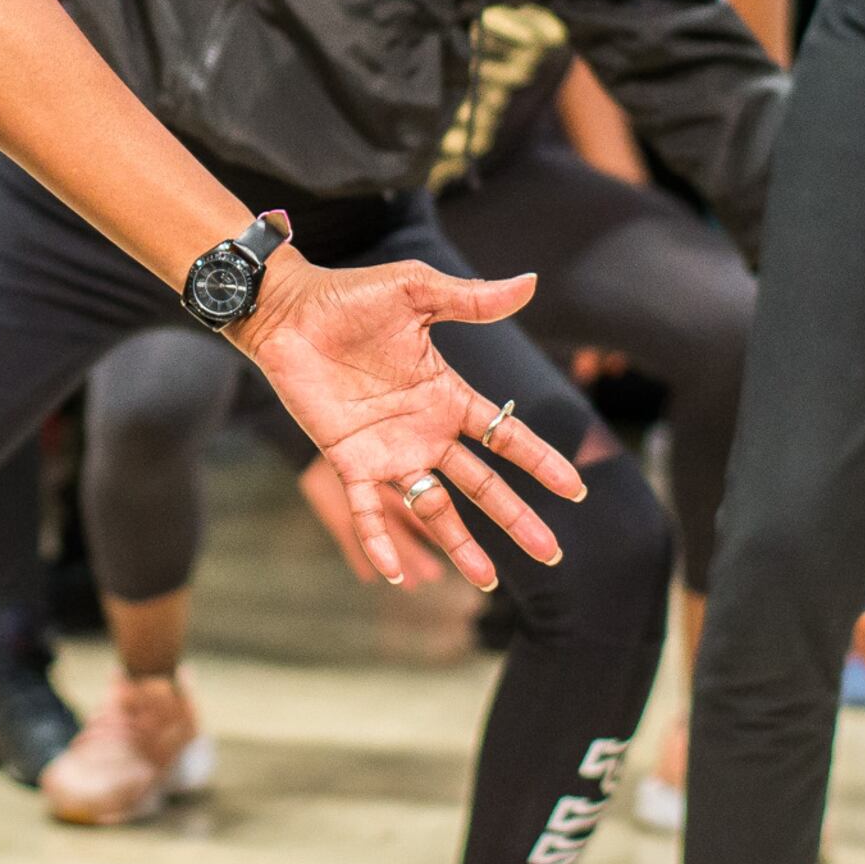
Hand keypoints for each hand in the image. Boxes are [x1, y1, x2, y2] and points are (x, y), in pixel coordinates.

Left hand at [237, 254, 578, 588]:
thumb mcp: (416, 291)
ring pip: (433, 508)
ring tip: (487, 581)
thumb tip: (529, 282)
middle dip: (516, 518)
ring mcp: (388, 451)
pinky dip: (379, 540)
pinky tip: (394, 574)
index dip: (540, 462)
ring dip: (460, 545)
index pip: (505, 437)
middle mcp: (425, 432)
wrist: (289, 312)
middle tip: (551, 553)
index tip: (575, 490)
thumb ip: (470, 299)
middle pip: (482, 484)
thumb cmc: (351, 297)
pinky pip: (367, 510)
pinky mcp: (347, 460)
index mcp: (447, 396)